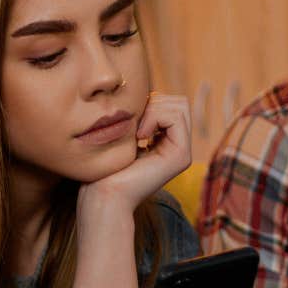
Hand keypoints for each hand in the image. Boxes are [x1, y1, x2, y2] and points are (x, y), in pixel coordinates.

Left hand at [83, 92, 190, 208]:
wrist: (103, 194)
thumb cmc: (105, 167)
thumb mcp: (123, 133)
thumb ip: (139, 115)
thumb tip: (148, 93)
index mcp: (166, 142)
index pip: (171, 102)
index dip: (150, 101)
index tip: (130, 121)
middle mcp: (179, 147)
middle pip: (179, 101)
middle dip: (154, 103)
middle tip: (134, 124)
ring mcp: (183, 152)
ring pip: (180, 105)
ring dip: (152, 110)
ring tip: (136, 132)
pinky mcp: (182, 156)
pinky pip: (175, 116)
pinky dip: (154, 117)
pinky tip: (139, 136)